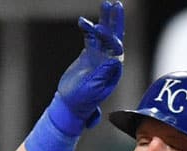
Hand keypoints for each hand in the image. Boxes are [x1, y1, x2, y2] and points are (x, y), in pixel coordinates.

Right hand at [52, 0, 124, 133]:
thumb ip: (103, 74)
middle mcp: (109, 61)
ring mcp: (99, 56)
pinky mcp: (89, 55)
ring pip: (104, 35)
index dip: (109, 37)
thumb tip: (114, 59)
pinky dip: (88, 29)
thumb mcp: (93, 89)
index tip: (99, 28)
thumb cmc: (82, 101)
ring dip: (105, 19)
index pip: (115, 48)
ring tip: (106, 3)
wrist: (69, 105)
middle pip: (115, 36)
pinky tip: (83, 21)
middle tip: (116, 5)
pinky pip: (91, 38)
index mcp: (113, 69)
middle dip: (115, 21)